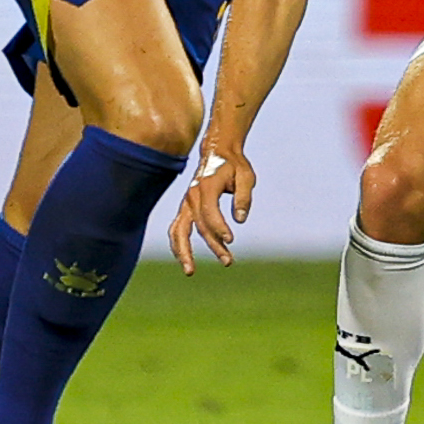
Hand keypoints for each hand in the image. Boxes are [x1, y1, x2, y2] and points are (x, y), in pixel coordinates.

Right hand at [166, 141, 255, 272]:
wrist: (217, 152)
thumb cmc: (234, 165)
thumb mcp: (246, 175)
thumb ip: (243, 196)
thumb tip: (240, 219)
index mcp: (206, 187)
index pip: (210, 212)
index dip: (220, 228)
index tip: (231, 240)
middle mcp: (192, 196)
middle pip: (198, 226)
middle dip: (212, 245)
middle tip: (227, 262)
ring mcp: (186, 203)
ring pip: (179, 231)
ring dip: (184, 252)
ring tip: (190, 271)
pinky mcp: (186, 208)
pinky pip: (177, 229)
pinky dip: (178, 244)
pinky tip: (185, 259)